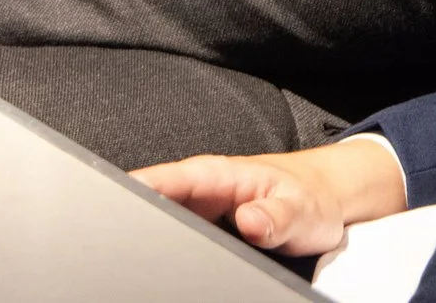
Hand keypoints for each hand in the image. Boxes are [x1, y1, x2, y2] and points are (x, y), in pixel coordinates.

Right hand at [132, 137, 406, 254]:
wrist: (323, 198)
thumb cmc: (311, 198)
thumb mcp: (301, 209)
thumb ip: (275, 215)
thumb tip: (248, 220)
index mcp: (218, 175)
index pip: (168, 179)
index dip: (137, 190)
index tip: (112, 205)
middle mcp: (203, 188)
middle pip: (154, 200)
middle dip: (131, 217)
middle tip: (116, 244)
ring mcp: (201, 206)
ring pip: (161, 216)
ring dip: (144, 231)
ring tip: (130, 255)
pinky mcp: (204, 224)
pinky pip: (175, 230)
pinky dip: (162, 242)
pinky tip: (156, 260)